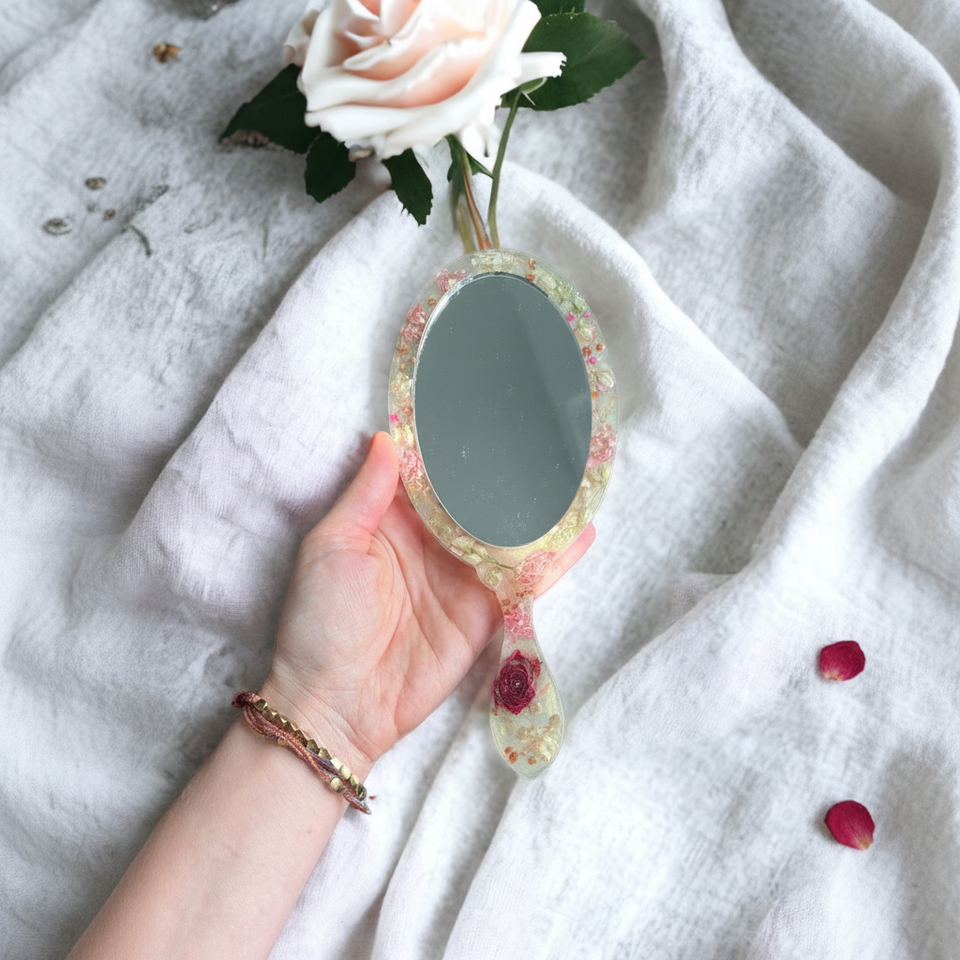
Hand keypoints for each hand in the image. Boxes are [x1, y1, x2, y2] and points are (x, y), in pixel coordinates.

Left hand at [261, 431, 593, 770]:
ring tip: (574, 472)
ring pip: (506, 535)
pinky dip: (554, 561)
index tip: (482, 406)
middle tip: (544, 430)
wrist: (336, 706)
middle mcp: (431, 544)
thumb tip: (386, 437)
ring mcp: (462, 578)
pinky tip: (582, 532)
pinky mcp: (485, 614)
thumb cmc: (319, 622)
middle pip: (475, 500)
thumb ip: (366, 495)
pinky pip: (524, 582)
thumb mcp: (331, 547)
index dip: (451, 446)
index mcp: (390, 522)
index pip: (428, 474)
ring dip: (536, 510)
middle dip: (505, 472)